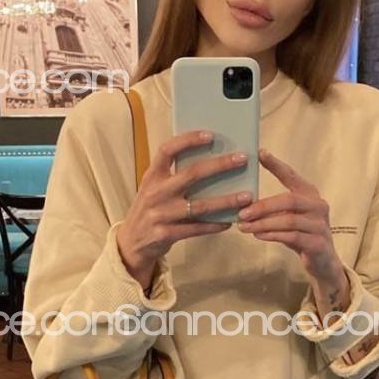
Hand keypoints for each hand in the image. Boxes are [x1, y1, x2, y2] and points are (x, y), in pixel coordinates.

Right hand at [116, 130, 253, 289]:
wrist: (131, 242)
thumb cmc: (151, 209)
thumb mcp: (154, 188)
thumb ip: (173, 175)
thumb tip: (209, 158)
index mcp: (152, 176)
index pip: (167, 150)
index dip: (188, 140)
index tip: (211, 135)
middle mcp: (156, 192)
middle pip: (191, 174)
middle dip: (219, 165)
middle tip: (242, 159)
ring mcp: (160, 214)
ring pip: (199, 205)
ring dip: (225, 201)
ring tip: (246, 196)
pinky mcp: (166, 234)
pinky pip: (196, 229)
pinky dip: (214, 225)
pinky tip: (230, 222)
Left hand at [237, 149, 349, 319]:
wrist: (323, 262)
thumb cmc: (302, 235)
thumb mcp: (289, 217)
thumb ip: (274, 208)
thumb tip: (242, 201)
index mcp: (310, 194)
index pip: (292, 176)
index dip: (277, 165)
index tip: (260, 153)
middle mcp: (318, 206)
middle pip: (289, 200)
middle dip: (263, 205)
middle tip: (242, 212)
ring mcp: (320, 225)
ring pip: (288, 220)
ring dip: (263, 223)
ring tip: (244, 226)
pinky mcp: (318, 243)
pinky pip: (292, 237)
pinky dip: (272, 235)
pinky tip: (258, 235)